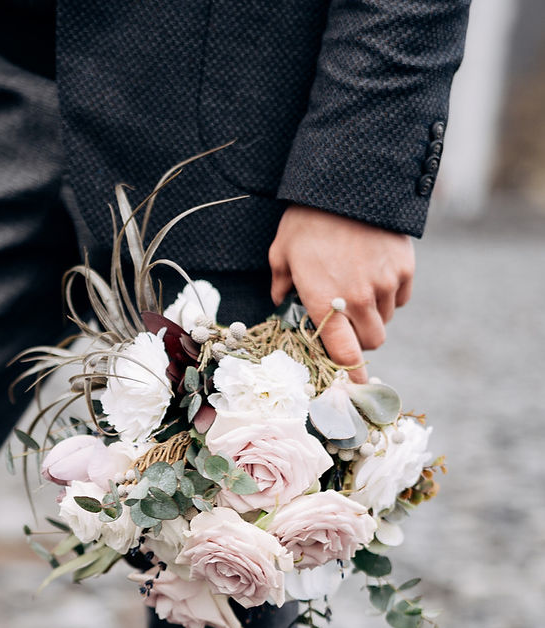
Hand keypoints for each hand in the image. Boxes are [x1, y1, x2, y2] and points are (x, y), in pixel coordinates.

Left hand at [268, 205, 414, 382]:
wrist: (347, 183)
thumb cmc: (307, 219)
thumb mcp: (282, 251)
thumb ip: (280, 282)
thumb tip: (278, 300)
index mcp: (323, 302)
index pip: (344, 354)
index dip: (351, 375)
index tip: (354, 387)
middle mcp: (358, 300)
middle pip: (371, 343)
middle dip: (360, 340)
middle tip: (346, 323)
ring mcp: (385, 285)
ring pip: (386, 321)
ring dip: (373, 316)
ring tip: (356, 290)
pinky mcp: (405, 269)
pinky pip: (401, 298)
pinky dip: (391, 296)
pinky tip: (374, 276)